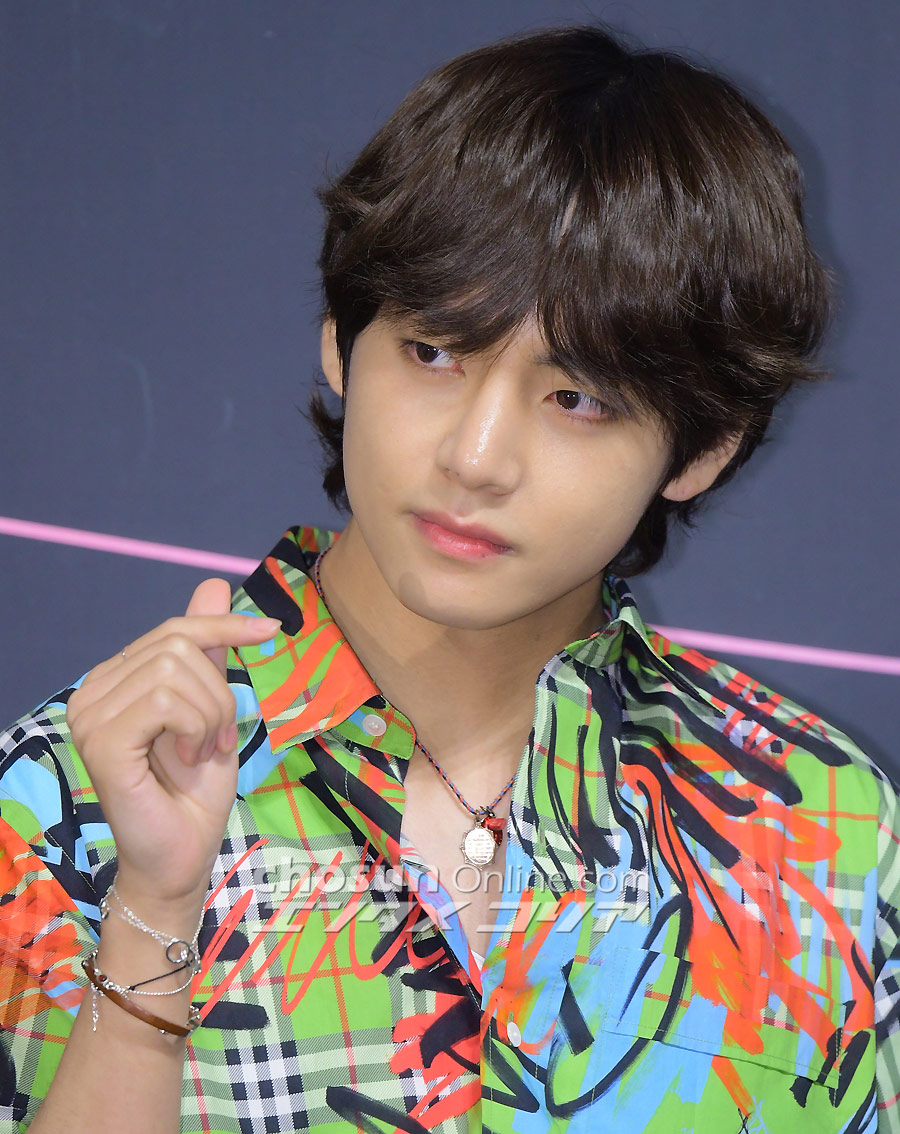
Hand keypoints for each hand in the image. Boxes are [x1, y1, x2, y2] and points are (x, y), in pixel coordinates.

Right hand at [66, 579, 279, 909]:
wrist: (182, 853)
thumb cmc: (193, 789)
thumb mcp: (212, 707)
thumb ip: (208, 650)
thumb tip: (214, 584)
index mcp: (114, 680)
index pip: (172, 631)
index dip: (223, 626)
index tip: (272, 631)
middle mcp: (92, 692)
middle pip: (178, 646)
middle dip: (218, 692)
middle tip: (218, 738)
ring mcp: (89, 716)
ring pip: (176, 670)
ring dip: (212, 713)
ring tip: (204, 750)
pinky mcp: (101, 741)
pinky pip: (168, 702)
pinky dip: (197, 728)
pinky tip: (190, 758)